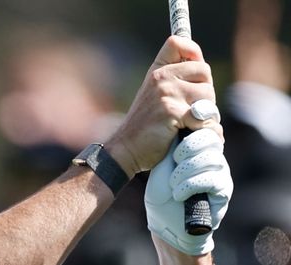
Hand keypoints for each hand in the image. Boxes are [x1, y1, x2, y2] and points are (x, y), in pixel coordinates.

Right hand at [106, 36, 216, 175]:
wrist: (126, 150)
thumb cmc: (146, 126)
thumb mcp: (155, 96)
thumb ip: (175, 82)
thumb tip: (205, 73)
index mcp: (156, 71)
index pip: (177, 43)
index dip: (193, 52)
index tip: (194, 73)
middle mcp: (161, 78)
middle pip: (204, 71)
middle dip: (205, 92)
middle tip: (190, 109)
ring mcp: (166, 93)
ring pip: (208, 95)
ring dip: (205, 113)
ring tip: (187, 124)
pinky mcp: (172, 112)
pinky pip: (204, 117)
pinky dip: (202, 131)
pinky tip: (188, 136)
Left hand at [144, 101, 232, 254]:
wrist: (165, 222)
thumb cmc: (162, 193)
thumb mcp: (163, 162)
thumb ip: (173, 142)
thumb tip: (177, 114)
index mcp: (199, 148)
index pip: (207, 125)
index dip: (199, 119)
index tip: (185, 119)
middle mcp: (213, 157)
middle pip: (212, 138)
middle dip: (190, 147)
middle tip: (174, 159)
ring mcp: (220, 174)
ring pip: (212, 158)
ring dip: (187, 170)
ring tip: (173, 183)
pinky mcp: (223, 192)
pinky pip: (213, 179)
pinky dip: (191, 185)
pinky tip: (178, 193)